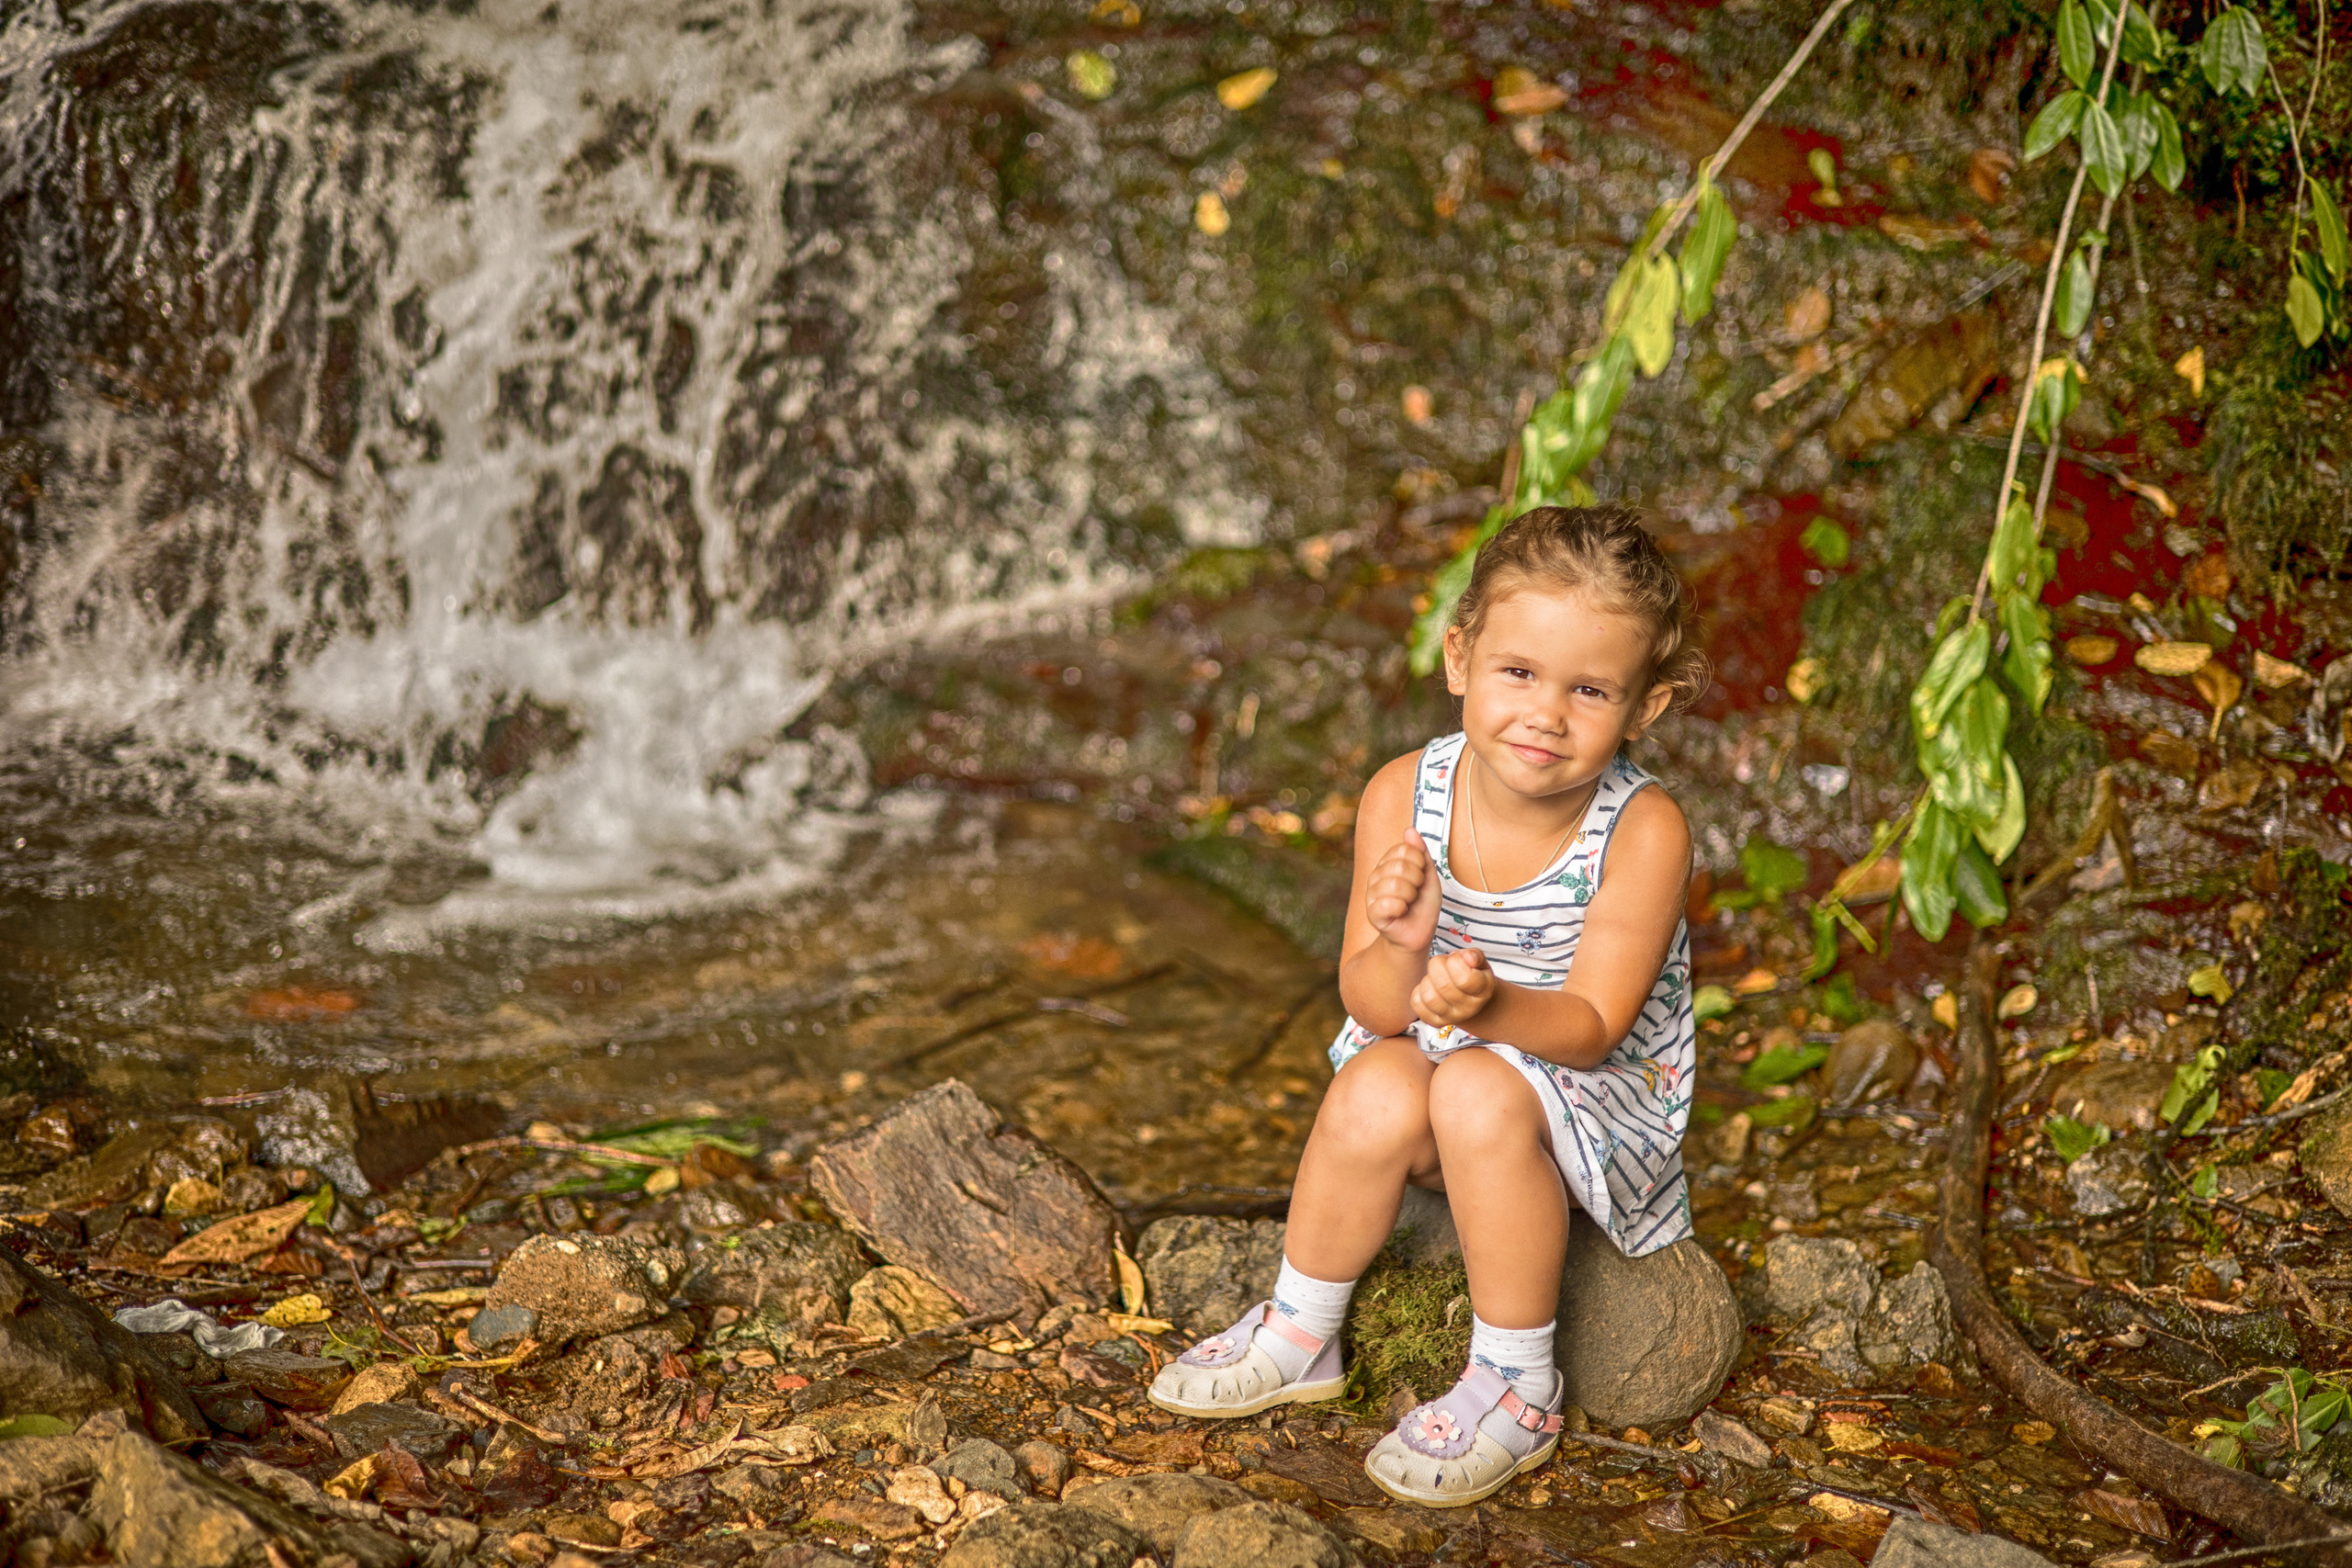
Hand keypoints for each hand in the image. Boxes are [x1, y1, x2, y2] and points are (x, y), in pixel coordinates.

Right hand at [1366, 830, 1442, 953]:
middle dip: (1417, 881)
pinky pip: (1389, 903)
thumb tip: (1409, 830)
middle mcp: (1376, 875)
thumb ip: (1420, 853)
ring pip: (1396, 884)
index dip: (1420, 864)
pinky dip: (1402, 908)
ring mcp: (1372, 894)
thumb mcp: (1428, 875)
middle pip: (1401, 865)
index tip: (1420, 878)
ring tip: (1408, 903)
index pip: (1405, 849)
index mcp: (1388, 863)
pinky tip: (1401, 912)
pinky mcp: (1372, 913)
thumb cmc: (1423, 904)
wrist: (1419, 933)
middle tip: (1415, 893)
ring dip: (1410, 896)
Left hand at [1412, 948, 1494, 1028]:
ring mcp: (1451, 1017)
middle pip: (1443, 986)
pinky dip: (1419, 991)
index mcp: (1483, 991)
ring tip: (1436, 976)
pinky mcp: (1434, 1021)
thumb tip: (1468, 956)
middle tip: (1443, 963)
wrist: (1470, 999)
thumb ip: (1475, 956)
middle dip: (1437, 965)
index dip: (1454, 961)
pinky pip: (1417, 1003)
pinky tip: (1430, 986)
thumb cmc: (1473, 975)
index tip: (1455, 957)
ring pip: (1429, 997)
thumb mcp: (1479, 962)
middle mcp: (1468, 1008)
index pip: (1465, 979)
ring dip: (1428, 980)